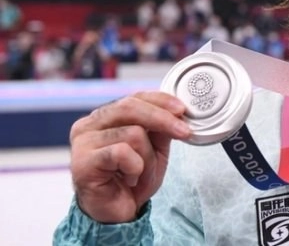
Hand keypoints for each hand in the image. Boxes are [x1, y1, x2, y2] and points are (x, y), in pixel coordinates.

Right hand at [69, 92, 191, 223]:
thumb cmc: (132, 178)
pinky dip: (135, 167)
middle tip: (184, 132)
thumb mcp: (155, 148)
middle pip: (130, 107)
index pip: (134, 97)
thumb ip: (161, 128)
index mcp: (105, 117)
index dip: (160, 100)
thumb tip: (177, 110)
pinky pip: (122, 153)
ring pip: (132, 133)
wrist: (117, 214)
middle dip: (163, 119)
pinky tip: (128, 178)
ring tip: (140, 172)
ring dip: (147, 157)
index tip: (182, 109)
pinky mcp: (82, 161)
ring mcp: (83, 142)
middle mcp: (89, 125)